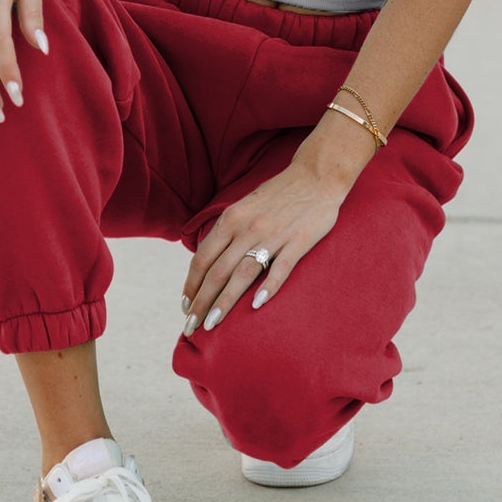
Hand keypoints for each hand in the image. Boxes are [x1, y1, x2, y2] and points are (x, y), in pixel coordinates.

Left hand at [180, 160, 344, 334]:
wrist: (316, 175)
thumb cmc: (278, 194)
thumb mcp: (244, 206)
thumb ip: (228, 231)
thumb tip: (208, 260)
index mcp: (232, 219)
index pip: (203, 258)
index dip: (191, 285)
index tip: (185, 305)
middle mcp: (248, 228)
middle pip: (217, 271)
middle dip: (201, 302)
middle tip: (190, 326)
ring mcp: (273, 235)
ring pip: (242, 274)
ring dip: (225, 302)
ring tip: (212, 324)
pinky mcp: (298, 241)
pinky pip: (280, 268)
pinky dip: (267, 288)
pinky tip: (256, 306)